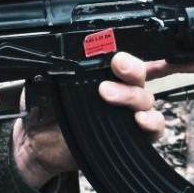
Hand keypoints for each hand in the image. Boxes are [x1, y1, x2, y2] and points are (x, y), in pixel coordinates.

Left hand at [11, 52, 193, 188]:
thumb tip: (71, 52)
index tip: (123, 48)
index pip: (127, 56)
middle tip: (117, 65)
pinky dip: (151, 121)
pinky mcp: (134, 137)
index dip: (135, 48)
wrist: (39, 144)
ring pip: (147, 99)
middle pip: (140, 75)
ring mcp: (129, 113)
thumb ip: (65, 67)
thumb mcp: (50, 82)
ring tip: (108, 94)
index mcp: (104, 73)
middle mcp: (121, 90)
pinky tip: (139, 119)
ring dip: (132, 94)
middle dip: (131, 68)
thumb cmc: (46, 112)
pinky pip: (154, 128)